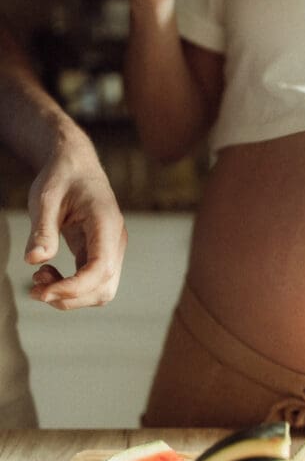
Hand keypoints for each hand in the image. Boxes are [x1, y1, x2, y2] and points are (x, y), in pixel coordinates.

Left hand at [25, 138, 127, 309]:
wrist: (75, 162)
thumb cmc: (61, 176)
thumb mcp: (45, 198)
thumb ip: (42, 230)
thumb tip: (34, 260)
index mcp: (106, 223)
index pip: (101, 269)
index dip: (74, 288)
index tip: (43, 292)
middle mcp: (114, 241)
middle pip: (104, 288)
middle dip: (70, 297)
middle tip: (34, 289)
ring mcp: (110, 249)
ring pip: (100, 291)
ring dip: (70, 296)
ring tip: (39, 279)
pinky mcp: (100, 253)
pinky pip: (92, 282)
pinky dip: (70, 287)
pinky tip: (47, 274)